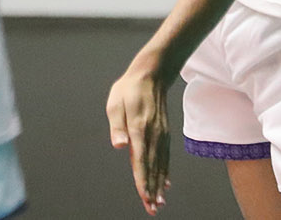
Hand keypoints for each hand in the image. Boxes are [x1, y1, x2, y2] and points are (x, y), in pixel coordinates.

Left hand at [107, 58, 170, 213]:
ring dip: (160, 184)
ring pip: (161, 164)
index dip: (142, 180)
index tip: (144, 197)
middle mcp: (153, 134)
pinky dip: (166, 171)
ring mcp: (161, 134)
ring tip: (159, 202)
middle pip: (152, 166)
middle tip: (152, 208)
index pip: (141, 160)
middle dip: (152, 189)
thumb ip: (116, 125)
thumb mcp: (115, 102)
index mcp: (139, 128)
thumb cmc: (129, 89)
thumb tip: (118, 144)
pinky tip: (166, 183)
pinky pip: (166, 156)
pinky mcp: (165, 133)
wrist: (151, 75)